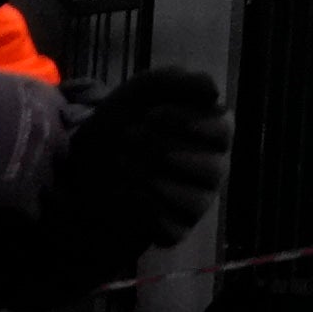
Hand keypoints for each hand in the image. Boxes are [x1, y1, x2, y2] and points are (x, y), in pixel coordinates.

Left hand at [33, 66, 233, 271]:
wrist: (89, 154)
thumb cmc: (128, 116)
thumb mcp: (148, 88)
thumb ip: (181, 82)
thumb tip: (213, 90)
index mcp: (215, 132)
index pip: (223, 131)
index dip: (186, 122)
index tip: (150, 115)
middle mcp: (213, 169)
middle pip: (211, 169)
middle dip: (164, 151)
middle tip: (129, 138)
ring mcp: (197, 202)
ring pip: (196, 202)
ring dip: (153, 180)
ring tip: (122, 164)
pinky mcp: (175, 228)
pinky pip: (173, 228)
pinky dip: (145, 211)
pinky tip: (125, 192)